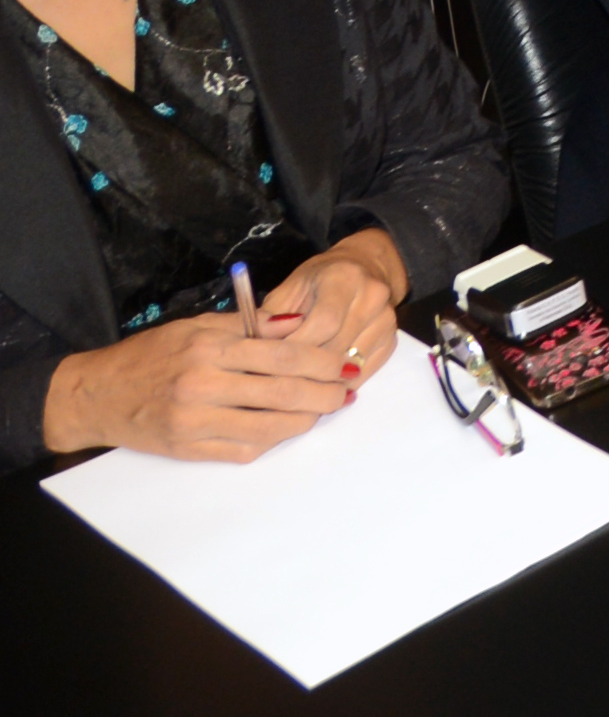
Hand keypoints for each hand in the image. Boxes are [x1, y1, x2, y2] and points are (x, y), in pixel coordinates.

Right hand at [38, 308, 366, 461]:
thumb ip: (250, 326)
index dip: (322, 363)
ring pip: (269, 428)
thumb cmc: (152, 354)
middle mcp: (203, 386)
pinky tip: (285, 428)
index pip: (283, 355)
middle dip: (325, 395)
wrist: (97, 394)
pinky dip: (272, 440)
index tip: (344, 366)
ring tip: (322, 411)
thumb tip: (300, 323)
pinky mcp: (188, 449)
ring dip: (305, 421)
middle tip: (345, 393)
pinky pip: (243, 450)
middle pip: (283, 394)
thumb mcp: (198, 326)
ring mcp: (195, 422)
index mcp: (209, 349)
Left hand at [259, 229, 408, 381]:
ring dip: (319, 382)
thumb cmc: (320, 278)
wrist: (366, 266)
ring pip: (350, 366)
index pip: (324, 323)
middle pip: (336, 348)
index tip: (268, 363)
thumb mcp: (291, 287)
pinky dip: (339, 385)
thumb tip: (254, 352)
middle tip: (273, 384)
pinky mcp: (391, 340)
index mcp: (344, 278)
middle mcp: (373, 297)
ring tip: (292, 390)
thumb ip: (272, 317)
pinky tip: (317, 387)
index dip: (295, 348)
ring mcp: (386, 320)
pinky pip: (364, 373)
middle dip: (302, 369)